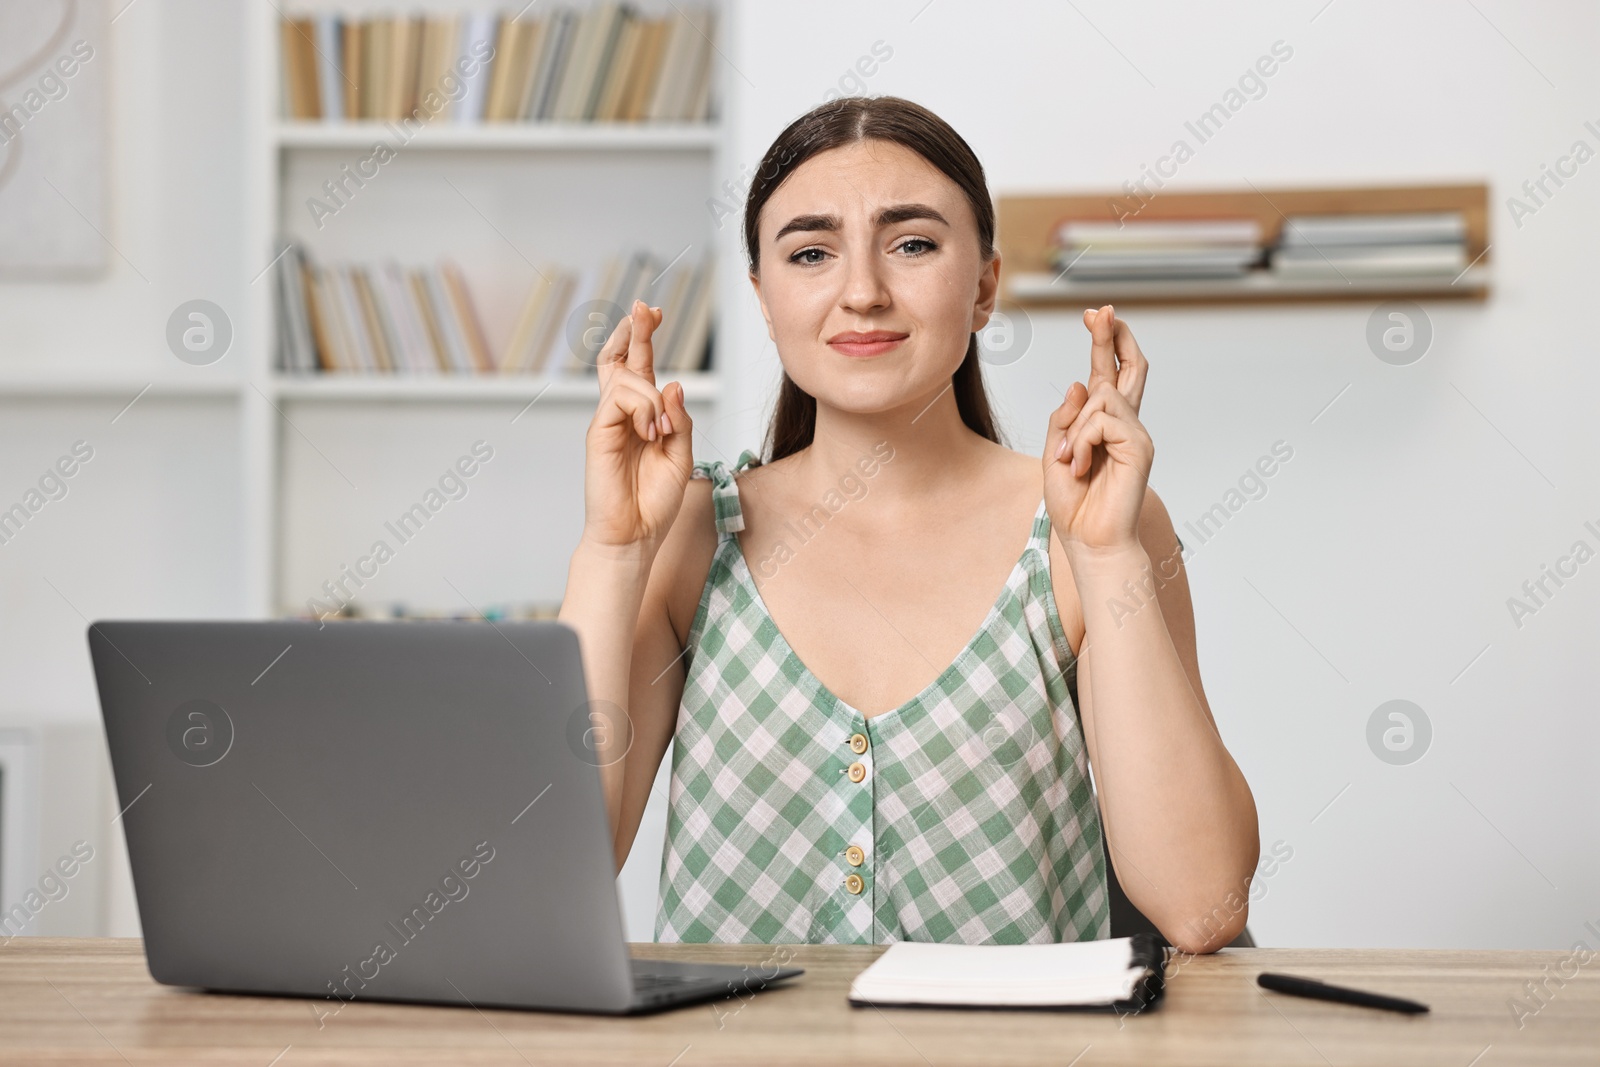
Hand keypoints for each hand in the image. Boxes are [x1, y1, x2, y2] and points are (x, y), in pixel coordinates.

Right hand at [581, 299, 694, 549]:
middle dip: (634, 329)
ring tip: (659, 434)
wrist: (633, 534)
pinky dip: (643, 410)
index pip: (639, 366)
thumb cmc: (654, 500)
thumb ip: (680, 420)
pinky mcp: (598, 432)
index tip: (654, 312)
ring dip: (653, 399)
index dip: (643, 337)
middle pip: (621, 358)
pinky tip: (650, 434)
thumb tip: (673, 383)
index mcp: (642, 415)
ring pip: (629, 379)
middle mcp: (622, 413)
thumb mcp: (681, 455)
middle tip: (646, 306)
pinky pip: (621, 399)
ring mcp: (608, 421)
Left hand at [1043, 305, 1153, 555]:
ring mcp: (1135, 434)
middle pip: (1128, 368)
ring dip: (1075, 428)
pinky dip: (1082, 441)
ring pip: (1100, 397)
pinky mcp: (1140, 446)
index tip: (1096, 315)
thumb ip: (1064, 420)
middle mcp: (1125, 425)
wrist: (1090, 542)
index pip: (1108, 375)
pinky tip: (1081, 465)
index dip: (1104, 343)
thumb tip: (1080, 383)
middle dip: (1113, 336)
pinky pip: (1102, 420)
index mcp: (1104, 426)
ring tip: (1072, 461)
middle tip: (1101, 309)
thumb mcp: (1055, 455)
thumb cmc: (1074, 505)